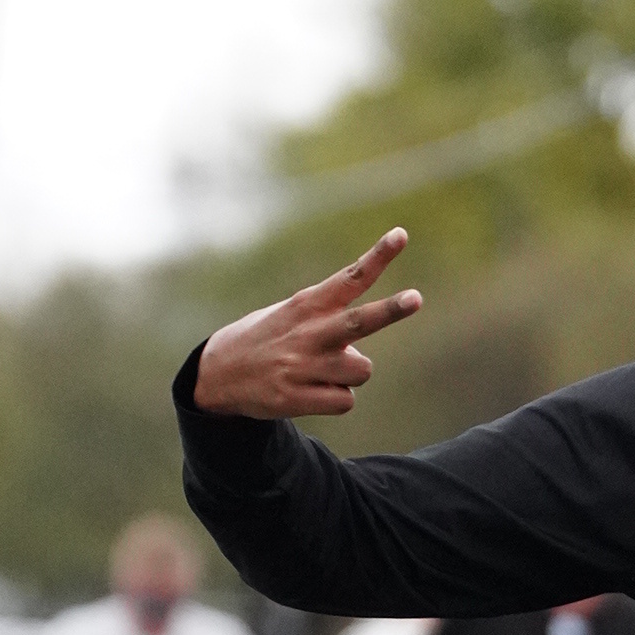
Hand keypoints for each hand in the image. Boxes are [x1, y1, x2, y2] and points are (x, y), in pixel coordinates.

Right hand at [194, 228, 423, 420]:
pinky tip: (309, 391)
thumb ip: (329, 321)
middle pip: (359, 322)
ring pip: (362, 370)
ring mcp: (302, 366)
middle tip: (416, 298)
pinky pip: (346, 400)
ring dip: (349, 373)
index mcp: (308, 305)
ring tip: (319, 370)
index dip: (378, 257)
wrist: (218, 375)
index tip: (401, 234)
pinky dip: (336, 398)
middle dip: (390, 310)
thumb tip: (360, 352)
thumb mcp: (292, 314)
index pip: (350, 277)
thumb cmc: (268, 340)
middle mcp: (308, 332)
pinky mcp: (296, 397)